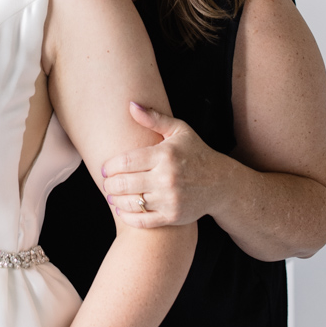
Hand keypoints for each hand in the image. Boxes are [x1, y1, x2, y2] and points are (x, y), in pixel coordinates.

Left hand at [101, 102, 231, 226]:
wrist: (220, 183)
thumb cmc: (195, 153)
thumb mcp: (179, 131)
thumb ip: (154, 118)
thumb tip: (131, 105)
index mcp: (165, 154)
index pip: (125, 161)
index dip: (110, 166)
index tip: (105, 168)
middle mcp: (167, 177)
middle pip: (125, 183)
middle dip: (109, 184)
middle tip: (106, 183)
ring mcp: (170, 199)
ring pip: (131, 202)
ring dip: (116, 200)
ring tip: (112, 196)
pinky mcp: (173, 216)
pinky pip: (142, 221)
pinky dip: (128, 217)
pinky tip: (122, 210)